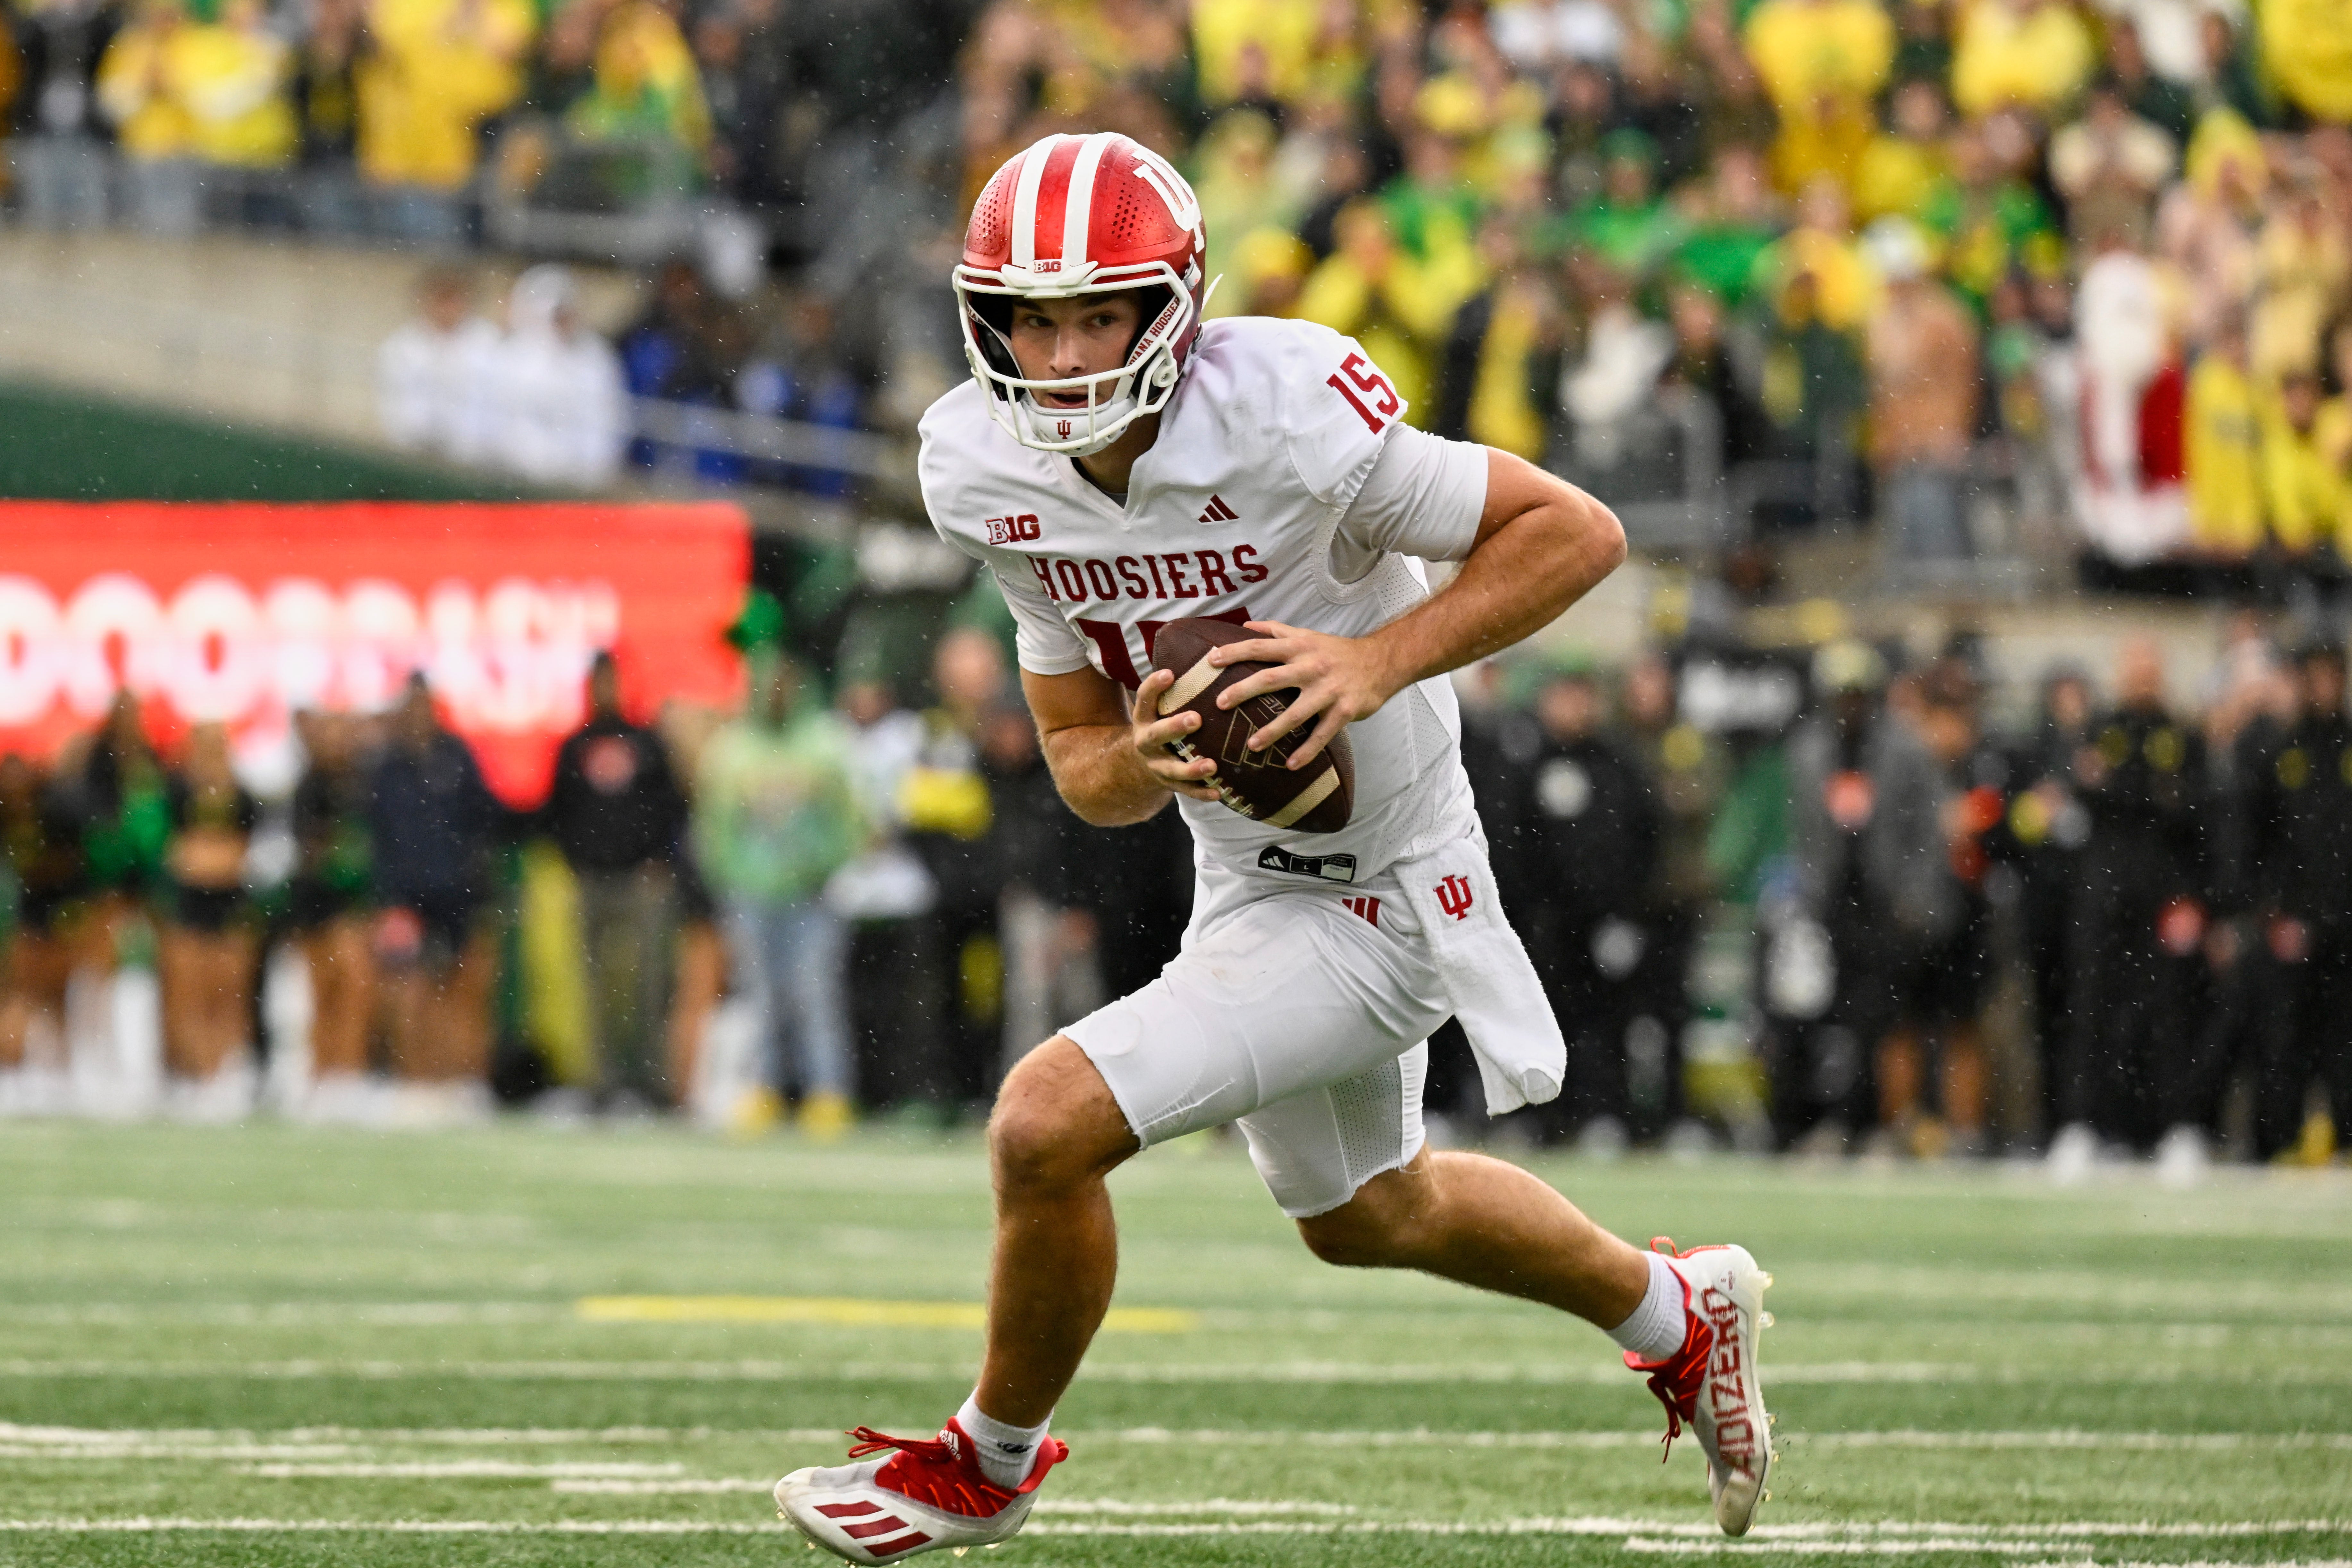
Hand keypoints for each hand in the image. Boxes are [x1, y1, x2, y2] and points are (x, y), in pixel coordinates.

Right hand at [1130, 667, 1222, 801]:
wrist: (1139, 762)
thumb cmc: (1161, 722)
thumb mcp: (1160, 706)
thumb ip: (1178, 688)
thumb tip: (1211, 650)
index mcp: (1143, 717)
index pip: (1144, 698)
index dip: (1154, 686)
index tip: (1169, 673)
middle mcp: (1145, 740)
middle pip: (1156, 735)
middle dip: (1174, 727)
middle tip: (1196, 719)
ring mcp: (1156, 765)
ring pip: (1171, 769)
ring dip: (1191, 768)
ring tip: (1211, 765)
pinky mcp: (1168, 784)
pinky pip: (1185, 791)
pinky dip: (1202, 792)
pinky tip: (1220, 792)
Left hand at [1209, 620, 1400, 768]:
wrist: (1382, 661)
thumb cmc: (1338, 651)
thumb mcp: (1308, 635)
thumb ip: (1276, 631)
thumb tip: (1245, 626)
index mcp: (1299, 647)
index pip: (1260, 647)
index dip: (1234, 652)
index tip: (1210, 661)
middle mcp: (1311, 667)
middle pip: (1271, 678)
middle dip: (1244, 691)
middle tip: (1220, 704)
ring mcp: (1328, 690)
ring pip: (1296, 713)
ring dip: (1272, 731)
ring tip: (1252, 745)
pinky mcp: (1344, 711)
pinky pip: (1322, 734)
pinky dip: (1307, 751)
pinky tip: (1291, 765)